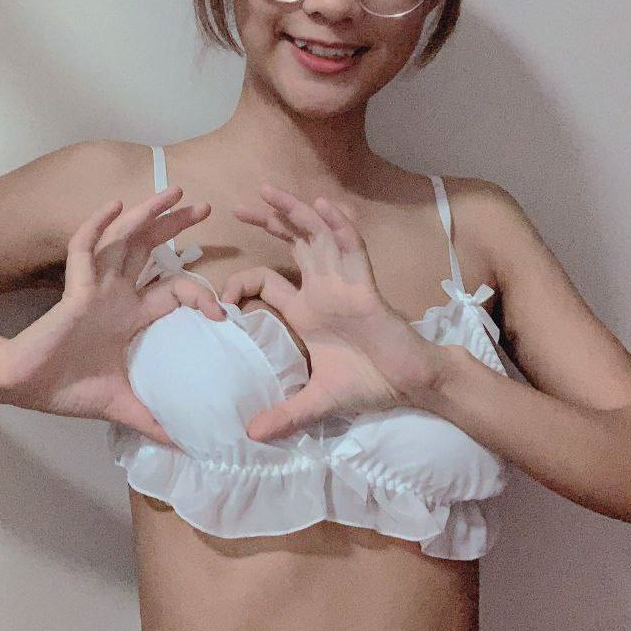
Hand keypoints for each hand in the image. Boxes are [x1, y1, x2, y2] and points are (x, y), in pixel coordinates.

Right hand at [0, 188, 226, 443]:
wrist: (24, 386)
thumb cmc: (66, 389)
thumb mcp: (123, 405)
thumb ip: (154, 420)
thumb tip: (188, 446)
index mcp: (131, 317)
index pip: (174, 290)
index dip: (198, 294)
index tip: (221, 312)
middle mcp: (117, 295)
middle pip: (152, 251)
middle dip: (176, 227)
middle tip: (204, 208)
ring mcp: (95, 288)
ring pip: (124, 241)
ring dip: (147, 215)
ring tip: (173, 192)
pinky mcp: (73, 289)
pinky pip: (83, 249)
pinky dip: (98, 226)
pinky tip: (115, 206)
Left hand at [219, 184, 448, 441]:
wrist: (410, 383)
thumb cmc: (369, 383)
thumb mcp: (317, 401)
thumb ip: (285, 414)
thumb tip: (251, 437)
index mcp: (307, 309)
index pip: (269, 281)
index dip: (243, 281)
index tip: (220, 298)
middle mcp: (324, 289)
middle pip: (294, 243)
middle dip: (270, 222)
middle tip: (239, 206)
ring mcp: (345, 283)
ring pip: (319, 238)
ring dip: (297, 213)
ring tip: (271, 193)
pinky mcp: (367, 287)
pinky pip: (353, 250)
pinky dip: (339, 228)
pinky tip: (324, 207)